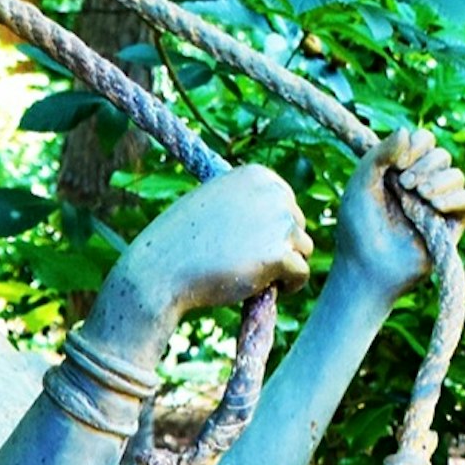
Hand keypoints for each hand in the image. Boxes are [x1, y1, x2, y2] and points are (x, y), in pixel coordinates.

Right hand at [113, 164, 314, 323]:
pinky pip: (302, 273)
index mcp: (257, 175)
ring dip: (285, 266)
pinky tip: (263, 289)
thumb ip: (247, 203)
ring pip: (304, 249)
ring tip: (252, 276)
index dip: (270, 228)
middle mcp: (273, 192)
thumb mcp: (214, 204)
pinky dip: (289, 285)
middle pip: (298, 225)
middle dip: (280, 246)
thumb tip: (283, 215)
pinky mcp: (280, 254)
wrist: (160, 271)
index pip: (286, 203)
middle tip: (246, 263)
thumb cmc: (181, 241)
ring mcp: (279, 222)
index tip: (248, 243)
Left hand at [334, 128, 464, 292]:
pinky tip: (435, 205)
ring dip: (440, 179)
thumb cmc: (358, 228)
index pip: (422, 141)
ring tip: (421, 195)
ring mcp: (437, 204)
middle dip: (425, 164)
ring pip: (456, 175)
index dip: (415, 145)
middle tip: (405, 184)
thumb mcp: (361, 183)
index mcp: (399, 170)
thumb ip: (379, 154)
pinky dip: (455, 198)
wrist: (367, 268)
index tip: (397, 163)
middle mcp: (420, 184)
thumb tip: (405, 131)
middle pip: (441, 154)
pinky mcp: (450, 225)